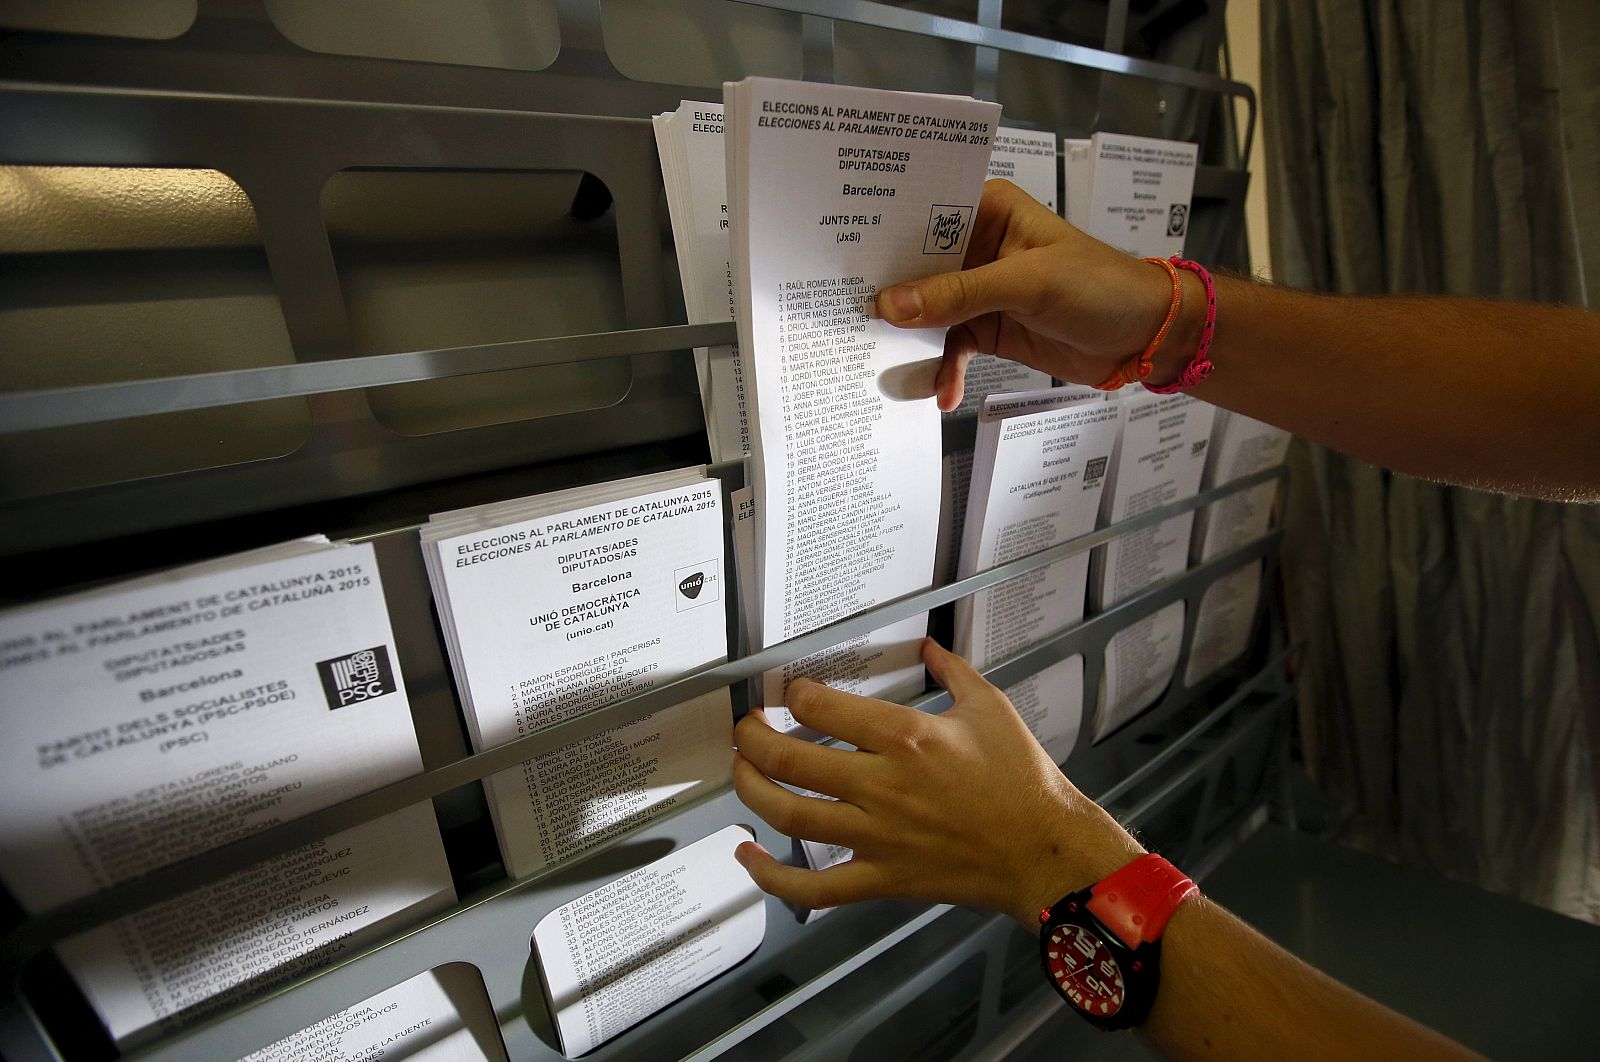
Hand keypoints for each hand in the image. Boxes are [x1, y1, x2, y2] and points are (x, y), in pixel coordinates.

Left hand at [731, 638, 1144, 923]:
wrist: (1044, 848)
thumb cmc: (1021, 779)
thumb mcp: (990, 706)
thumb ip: (951, 670)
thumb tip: (927, 645)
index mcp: (905, 737)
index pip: (820, 708)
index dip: (793, 695)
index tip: (790, 692)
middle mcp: (882, 785)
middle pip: (788, 759)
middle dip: (751, 738)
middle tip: (744, 727)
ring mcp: (877, 836)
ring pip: (789, 815)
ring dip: (750, 790)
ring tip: (739, 771)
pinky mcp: (881, 877)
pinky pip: (815, 888)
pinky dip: (772, 877)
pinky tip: (748, 858)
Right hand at [874, 179, 1198, 408]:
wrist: (1146, 336)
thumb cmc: (1100, 287)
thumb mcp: (1028, 284)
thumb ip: (959, 295)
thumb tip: (891, 306)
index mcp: (986, 209)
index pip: (922, 212)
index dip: (883, 232)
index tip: (842, 257)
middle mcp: (976, 244)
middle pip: (915, 265)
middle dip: (889, 294)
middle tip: (847, 316)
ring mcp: (979, 288)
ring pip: (927, 311)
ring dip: (913, 340)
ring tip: (888, 364)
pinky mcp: (987, 327)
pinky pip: (950, 347)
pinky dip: (944, 370)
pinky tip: (944, 393)